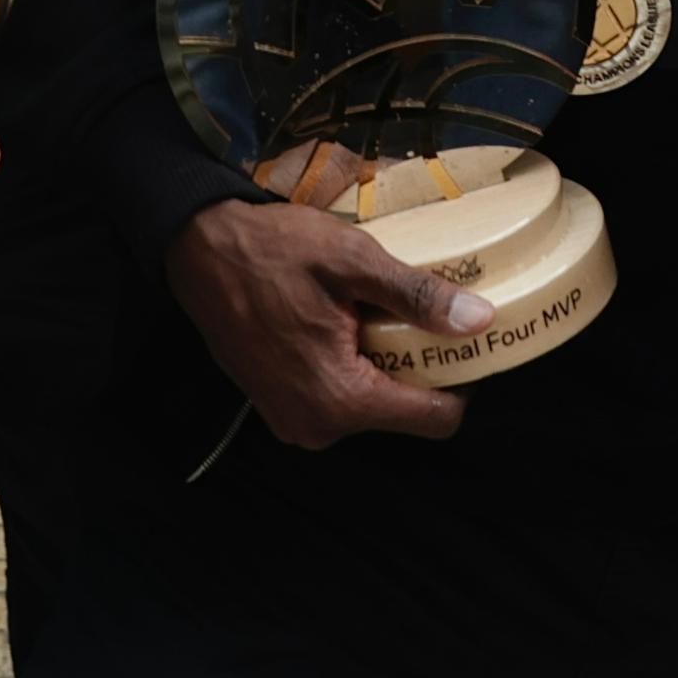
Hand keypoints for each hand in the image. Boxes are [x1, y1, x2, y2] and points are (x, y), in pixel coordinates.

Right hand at [161, 194, 486, 445]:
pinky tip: (347, 323)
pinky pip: (340, 398)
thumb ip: (416, 296)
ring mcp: (295, 422)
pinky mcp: (281, 409)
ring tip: (378, 311)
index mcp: (342, 399)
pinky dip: (355, 367)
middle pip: (405, 413)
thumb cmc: (271, 251)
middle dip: (422, 366)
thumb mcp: (351, 260)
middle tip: (424, 312)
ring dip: (387, 364)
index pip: (437, 419)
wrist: (197, 250)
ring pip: (373, 404)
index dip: (464, 380)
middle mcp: (319, 427)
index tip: (468, 339)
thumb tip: (480, 320)